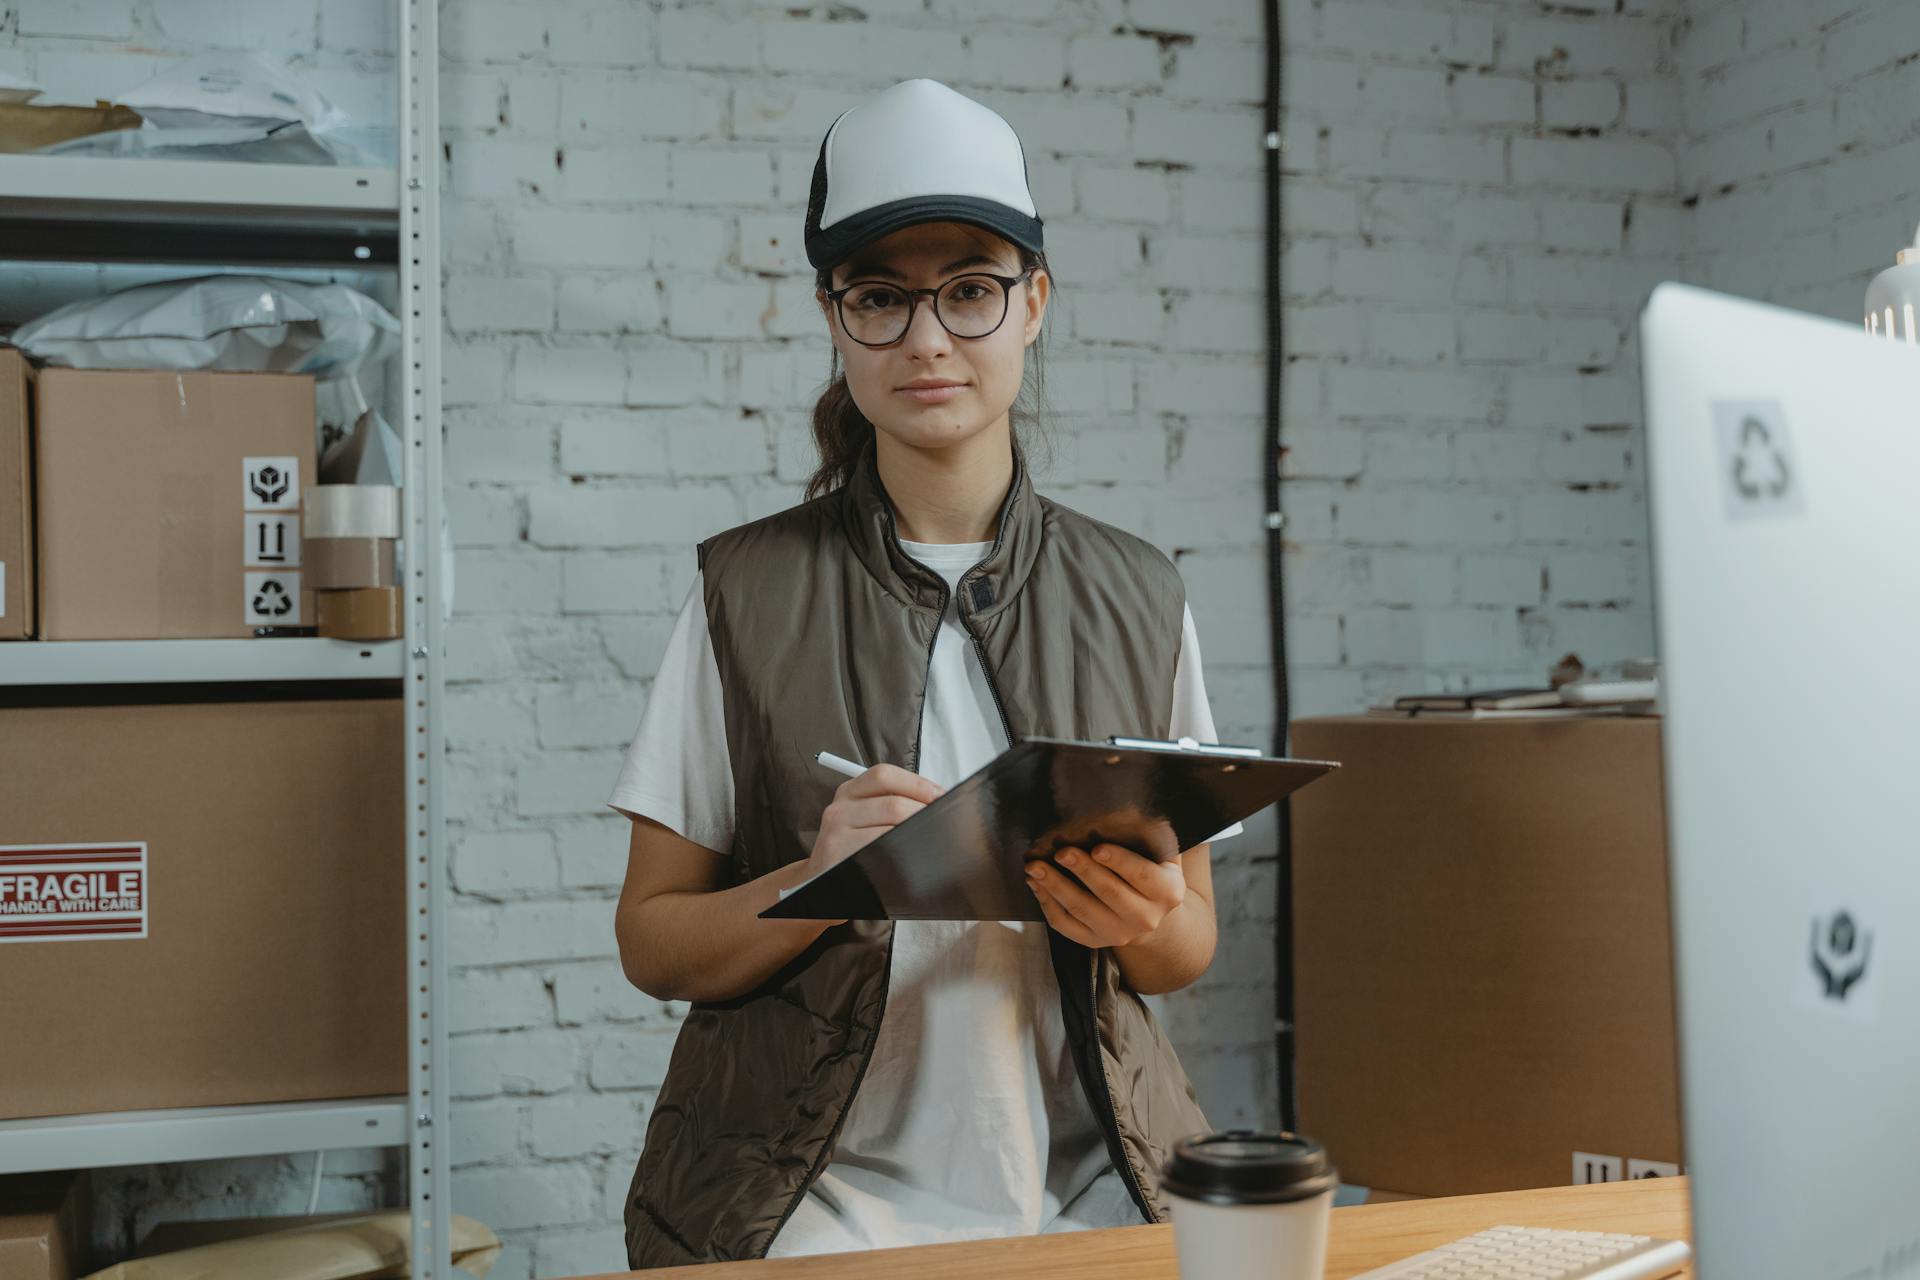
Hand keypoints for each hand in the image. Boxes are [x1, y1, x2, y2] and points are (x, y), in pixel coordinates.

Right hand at [807, 763, 943, 879]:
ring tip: (929, 841)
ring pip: (890, 828)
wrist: (822, 881)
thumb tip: (937, 798)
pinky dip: (901, 854)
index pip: (884, 775)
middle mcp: (840, 808)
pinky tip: (909, 857)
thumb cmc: (856, 846)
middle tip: (941, 823)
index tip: (939, 796)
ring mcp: (836, 833)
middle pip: (893, 804)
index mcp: (850, 791)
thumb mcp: (866, 816)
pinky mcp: (839, 856)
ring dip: (917, 835)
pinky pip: (881, 851)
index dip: (917, 784)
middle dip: (924, 813)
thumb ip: (894, 801)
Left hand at [1026, 843, 1185, 948]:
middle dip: (1082, 870)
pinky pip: (1066, 925)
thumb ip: (1150, 836)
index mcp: (1167, 892)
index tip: (1097, 848)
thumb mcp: (1161, 853)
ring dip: (1056, 886)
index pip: (1142, 875)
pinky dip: (1047, 904)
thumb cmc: (1150, 870)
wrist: (1147, 912)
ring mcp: (1118, 933)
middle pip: (1109, 892)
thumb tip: (1126, 807)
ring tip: (1035, 866)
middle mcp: (1146, 918)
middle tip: (1060, 852)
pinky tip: (1036, 884)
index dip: (1119, 861)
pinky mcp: (1094, 941)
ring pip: (1082, 909)